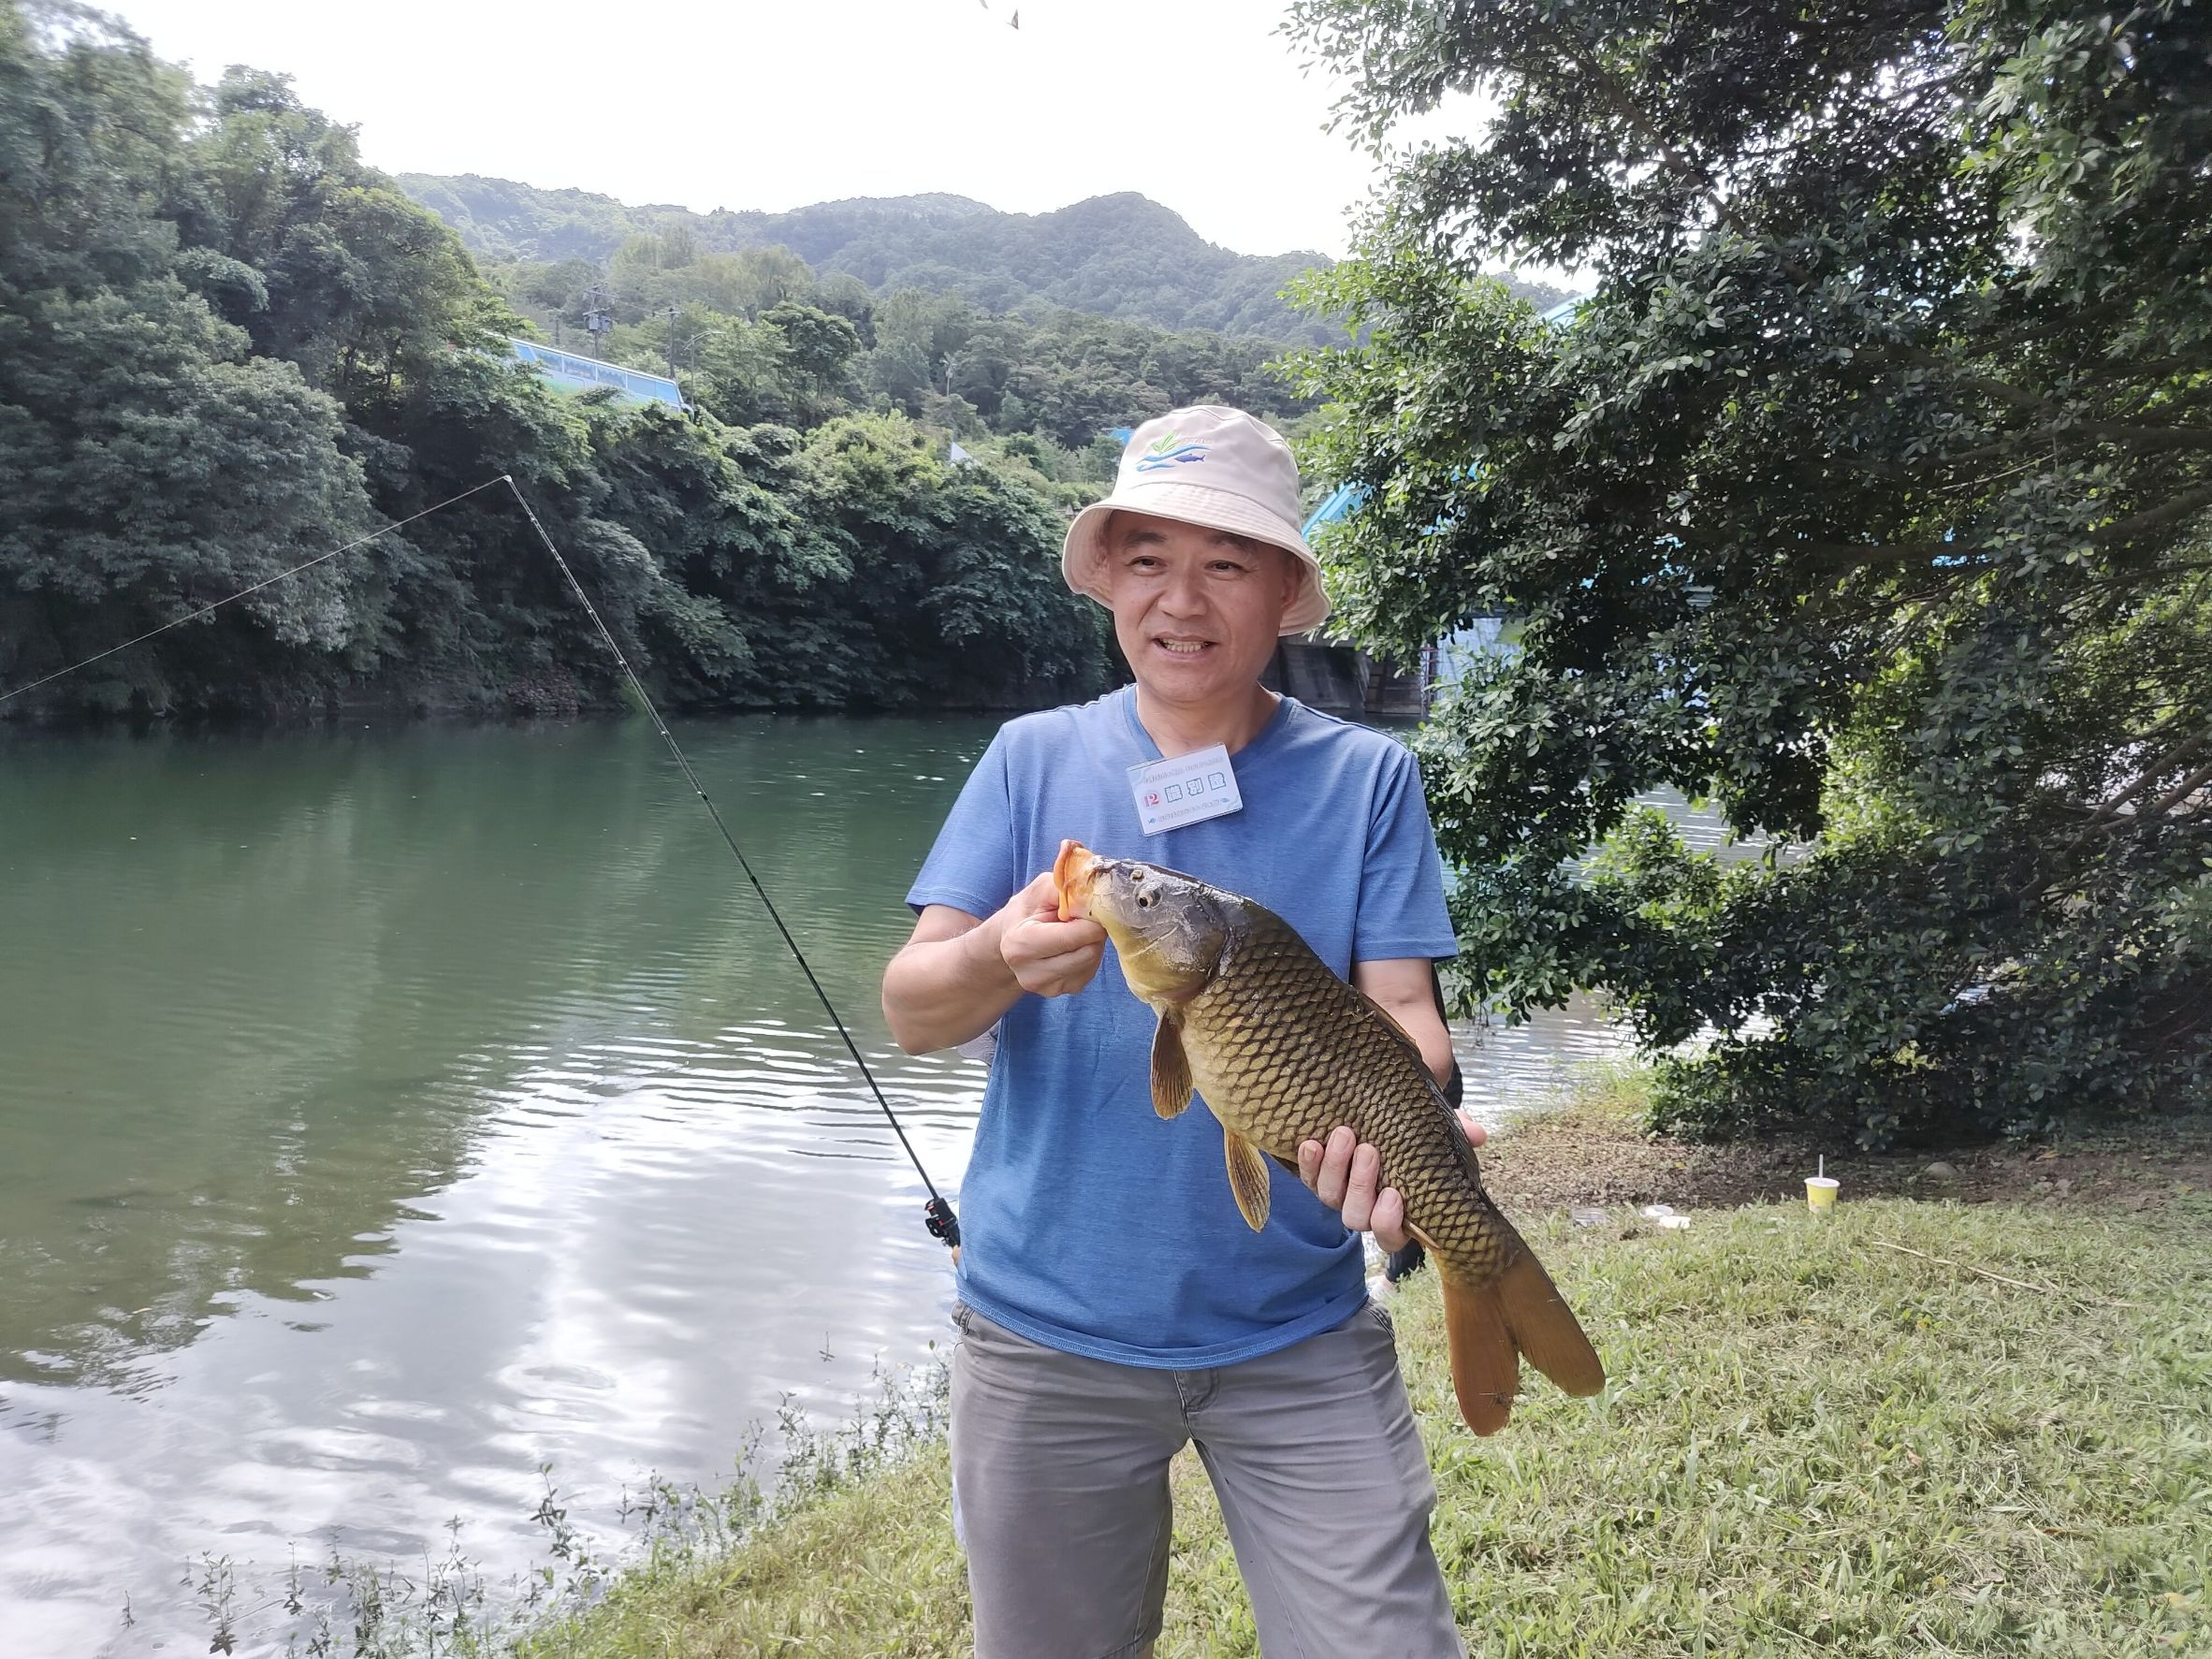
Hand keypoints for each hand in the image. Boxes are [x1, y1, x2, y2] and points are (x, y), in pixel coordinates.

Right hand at [995, 869, 1106, 997]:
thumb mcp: (1041, 889)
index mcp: (1020, 945)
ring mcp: (1048, 988)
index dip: (1090, 919)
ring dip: (1092, 943)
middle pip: (1088, 952)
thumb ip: (1064, 888)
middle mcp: (1031, 974)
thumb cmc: (1028, 911)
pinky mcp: (1065, 991)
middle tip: (1082, 918)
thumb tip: (1092, 893)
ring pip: (1092, 961)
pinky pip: (1092, 971)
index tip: (1089, 906)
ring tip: (1075, 931)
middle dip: (1093, 931)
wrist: (1013, 939)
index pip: (1072, 936)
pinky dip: (1089, 955)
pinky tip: (1074, 947)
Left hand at [1297, 1113, 1488, 1253]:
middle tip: (1370, 1150)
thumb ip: (1458, 1130)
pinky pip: (1306, 1178)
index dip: (1388, 1222)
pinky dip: (1308, 1163)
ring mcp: (1339, 1193)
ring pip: (1330, 1197)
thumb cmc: (1414, 1129)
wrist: (1380, 1108)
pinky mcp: (1315, 1174)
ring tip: (1345, 1135)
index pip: (1391, 1235)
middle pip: (1356, 1217)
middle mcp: (1365, 1208)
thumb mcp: (1438, 1128)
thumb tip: (1478, 1134)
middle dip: (1361, 1186)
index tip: (1394, 1193)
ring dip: (1335, 1169)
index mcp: (1399, 1210)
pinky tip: (1312, 1142)